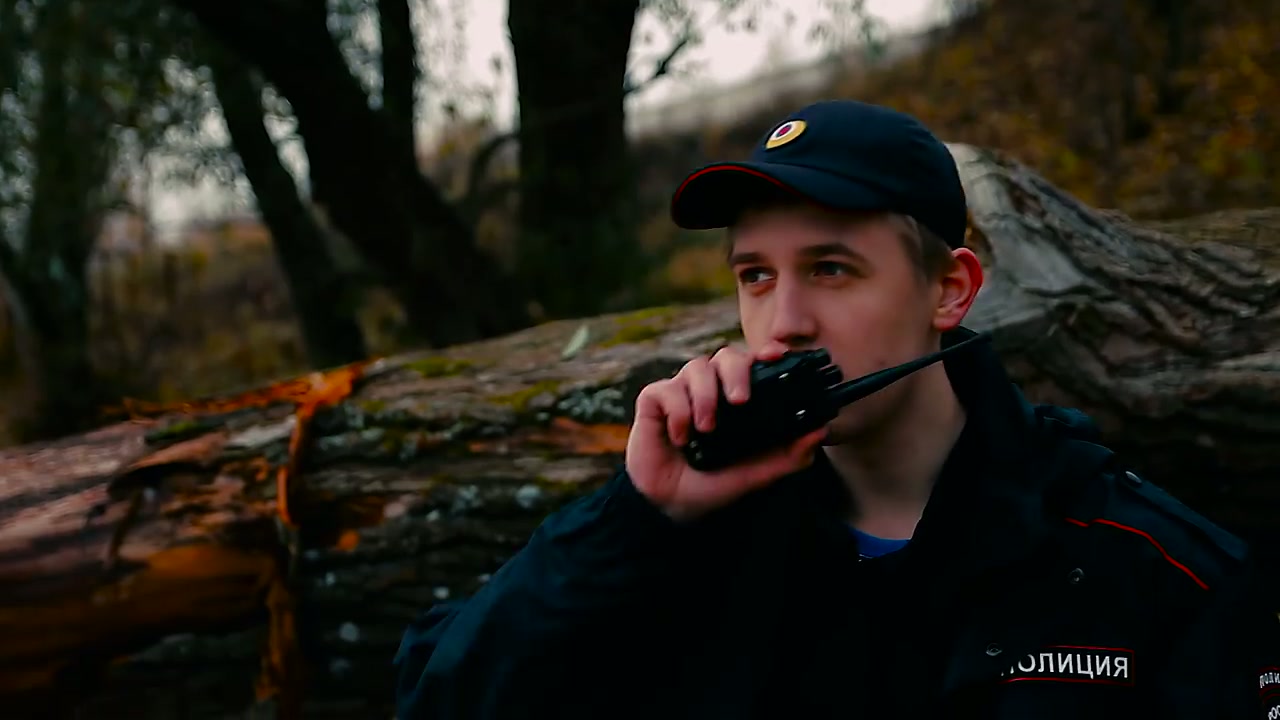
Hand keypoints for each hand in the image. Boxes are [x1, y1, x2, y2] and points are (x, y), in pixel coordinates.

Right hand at [625, 344, 827, 521]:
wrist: (671, 506)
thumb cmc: (712, 485)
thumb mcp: (756, 473)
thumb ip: (788, 455)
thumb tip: (819, 432)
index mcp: (736, 398)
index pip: (753, 364)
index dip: (765, 353)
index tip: (777, 356)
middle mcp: (711, 389)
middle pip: (727, 356)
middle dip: (737, 372)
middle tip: (741, 400)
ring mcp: (682, 392)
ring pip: (697, 367)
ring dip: (706, 396)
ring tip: (707, 428)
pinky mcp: (654, 401)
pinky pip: (668, 390)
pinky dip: (678, 412)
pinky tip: (682, 437)